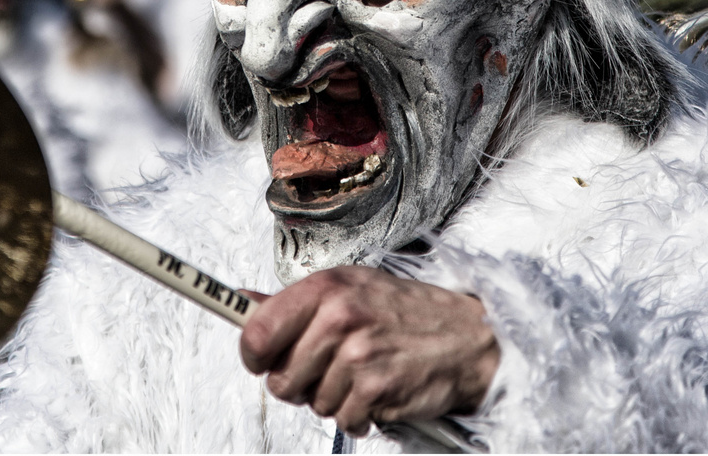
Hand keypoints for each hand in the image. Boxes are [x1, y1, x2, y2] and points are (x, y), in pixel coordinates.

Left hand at [239, 266, 498, 435]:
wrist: (465, 336)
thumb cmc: (402, 312)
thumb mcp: (348, 288)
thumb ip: (294, 302)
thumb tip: (242, 300)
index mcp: (326, 287)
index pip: (256, 333)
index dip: (254, 356)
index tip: (264, 361)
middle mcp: (339, 316)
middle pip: (281, 380)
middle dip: (300, 385)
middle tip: (329, 369)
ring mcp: (358, 354)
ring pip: (312, 403)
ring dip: (333, 399)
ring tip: (361, 375)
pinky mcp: (376, 388)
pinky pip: (342, 420)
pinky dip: (358, 415)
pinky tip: (376, 392)